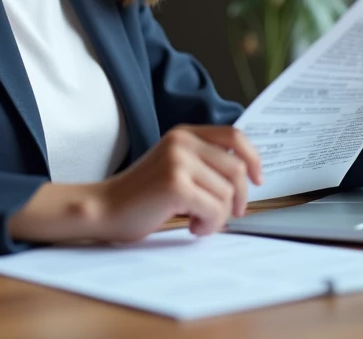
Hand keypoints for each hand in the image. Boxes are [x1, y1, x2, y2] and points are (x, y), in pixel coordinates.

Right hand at [91, 125, 263, 241]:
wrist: (104, 208)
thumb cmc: (141, 195)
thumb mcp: (174, 166)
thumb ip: (203, 162)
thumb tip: (247, 175)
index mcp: (183, 134)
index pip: (234, 136)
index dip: (253, 159)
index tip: (258, 181)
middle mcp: (182, 142)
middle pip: (237, 170)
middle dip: (239, 198)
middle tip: (228, 214)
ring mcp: (178, 162)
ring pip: (227, 194)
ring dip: (218, 216)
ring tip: (196, 221)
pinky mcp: (176, 185)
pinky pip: (215, 210)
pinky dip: (208, 225)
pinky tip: (191, 227)